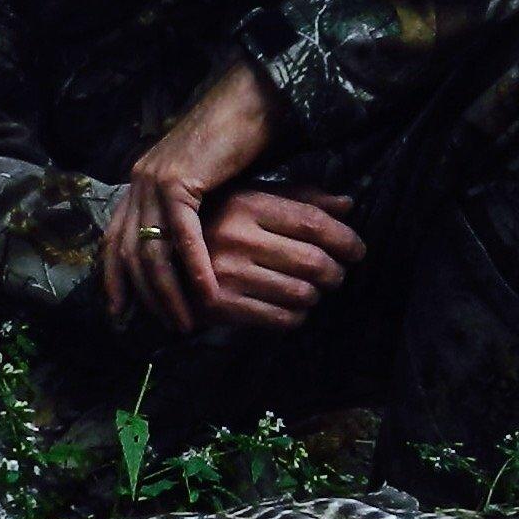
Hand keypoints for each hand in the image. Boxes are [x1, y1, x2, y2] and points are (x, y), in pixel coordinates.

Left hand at [102, 63, 339, 334]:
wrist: (248, 102)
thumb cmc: (234, 143)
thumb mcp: (201, 184)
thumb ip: (185, 212)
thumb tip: (185, 249)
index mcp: (138, 183)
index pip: (113, 240)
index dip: (113, 278)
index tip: (120, 313)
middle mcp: (138, 182)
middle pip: (128, 252)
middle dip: (144, 296)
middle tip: (166, 325)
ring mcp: (154, 180)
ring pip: (151, 249)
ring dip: (169, 290)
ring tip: (188, 319)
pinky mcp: (178, 179)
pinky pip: (182, 233)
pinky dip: (194, 265)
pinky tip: (209, 290)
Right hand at [198, 185, 364, 332]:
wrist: (161, 259)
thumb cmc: (215, 224)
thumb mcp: (252, 199)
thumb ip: (300, 199)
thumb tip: (347, 204)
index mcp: (246, 203)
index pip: (313, 223)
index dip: (345, 239)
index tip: (357, 250)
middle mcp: (236, 236)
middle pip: (313, 260)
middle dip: (335, 272)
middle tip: (336, 274)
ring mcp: (226, 272)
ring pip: (301, 293)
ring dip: (316, 296)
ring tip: (313, 291)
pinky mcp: (220, 305)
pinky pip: (280, 319)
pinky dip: (296, 317)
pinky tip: (293, 309)